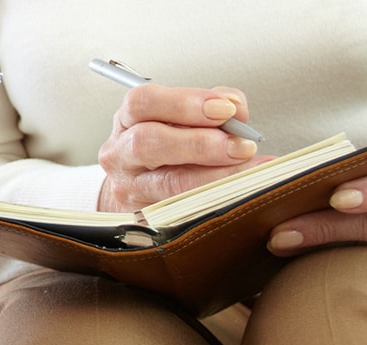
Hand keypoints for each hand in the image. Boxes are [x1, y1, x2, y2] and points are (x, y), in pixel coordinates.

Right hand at [98, 85, 268, 212]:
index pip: (144, 103)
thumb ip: (209, 107)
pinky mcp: (143, 219)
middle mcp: (119, 155)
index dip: (185, 104)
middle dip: (200, 142)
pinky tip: (241, 192)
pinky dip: (215, 199)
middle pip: (146, 142)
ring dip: (214, 174)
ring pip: (166, 183)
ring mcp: (128, 189)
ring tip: (248, 168)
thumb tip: (236, 109)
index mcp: (126, 121)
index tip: (226, 109)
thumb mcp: (179, 118)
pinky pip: (180, 211)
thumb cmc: (165, 148)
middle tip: (240, 144)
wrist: (138, 188)